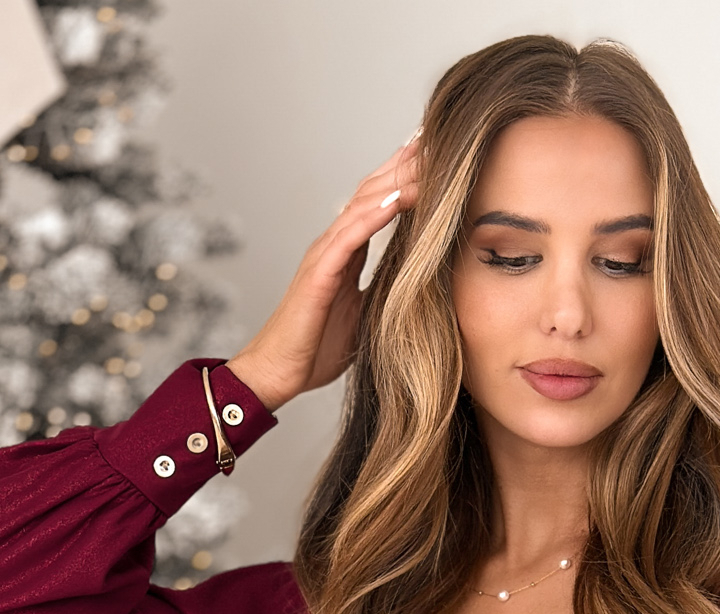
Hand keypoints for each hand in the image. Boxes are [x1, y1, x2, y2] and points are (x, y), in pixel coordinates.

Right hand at [225, 131, 422, 411]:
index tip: (437, 154)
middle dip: (405, 163)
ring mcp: (325, 254)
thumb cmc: (317, 346)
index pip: (379, 202)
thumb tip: (417, 286)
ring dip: (396, 179)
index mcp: (346, 250)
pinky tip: (398, 198)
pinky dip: (374, 215)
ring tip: (428, 157)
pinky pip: (349, 236)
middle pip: (374, 191)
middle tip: (438, 136)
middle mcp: (334, 243)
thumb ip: (384, 291)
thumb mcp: (364, 314)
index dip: (405, 176)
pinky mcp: (319, 273)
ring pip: (364, 204)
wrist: (280, 371)